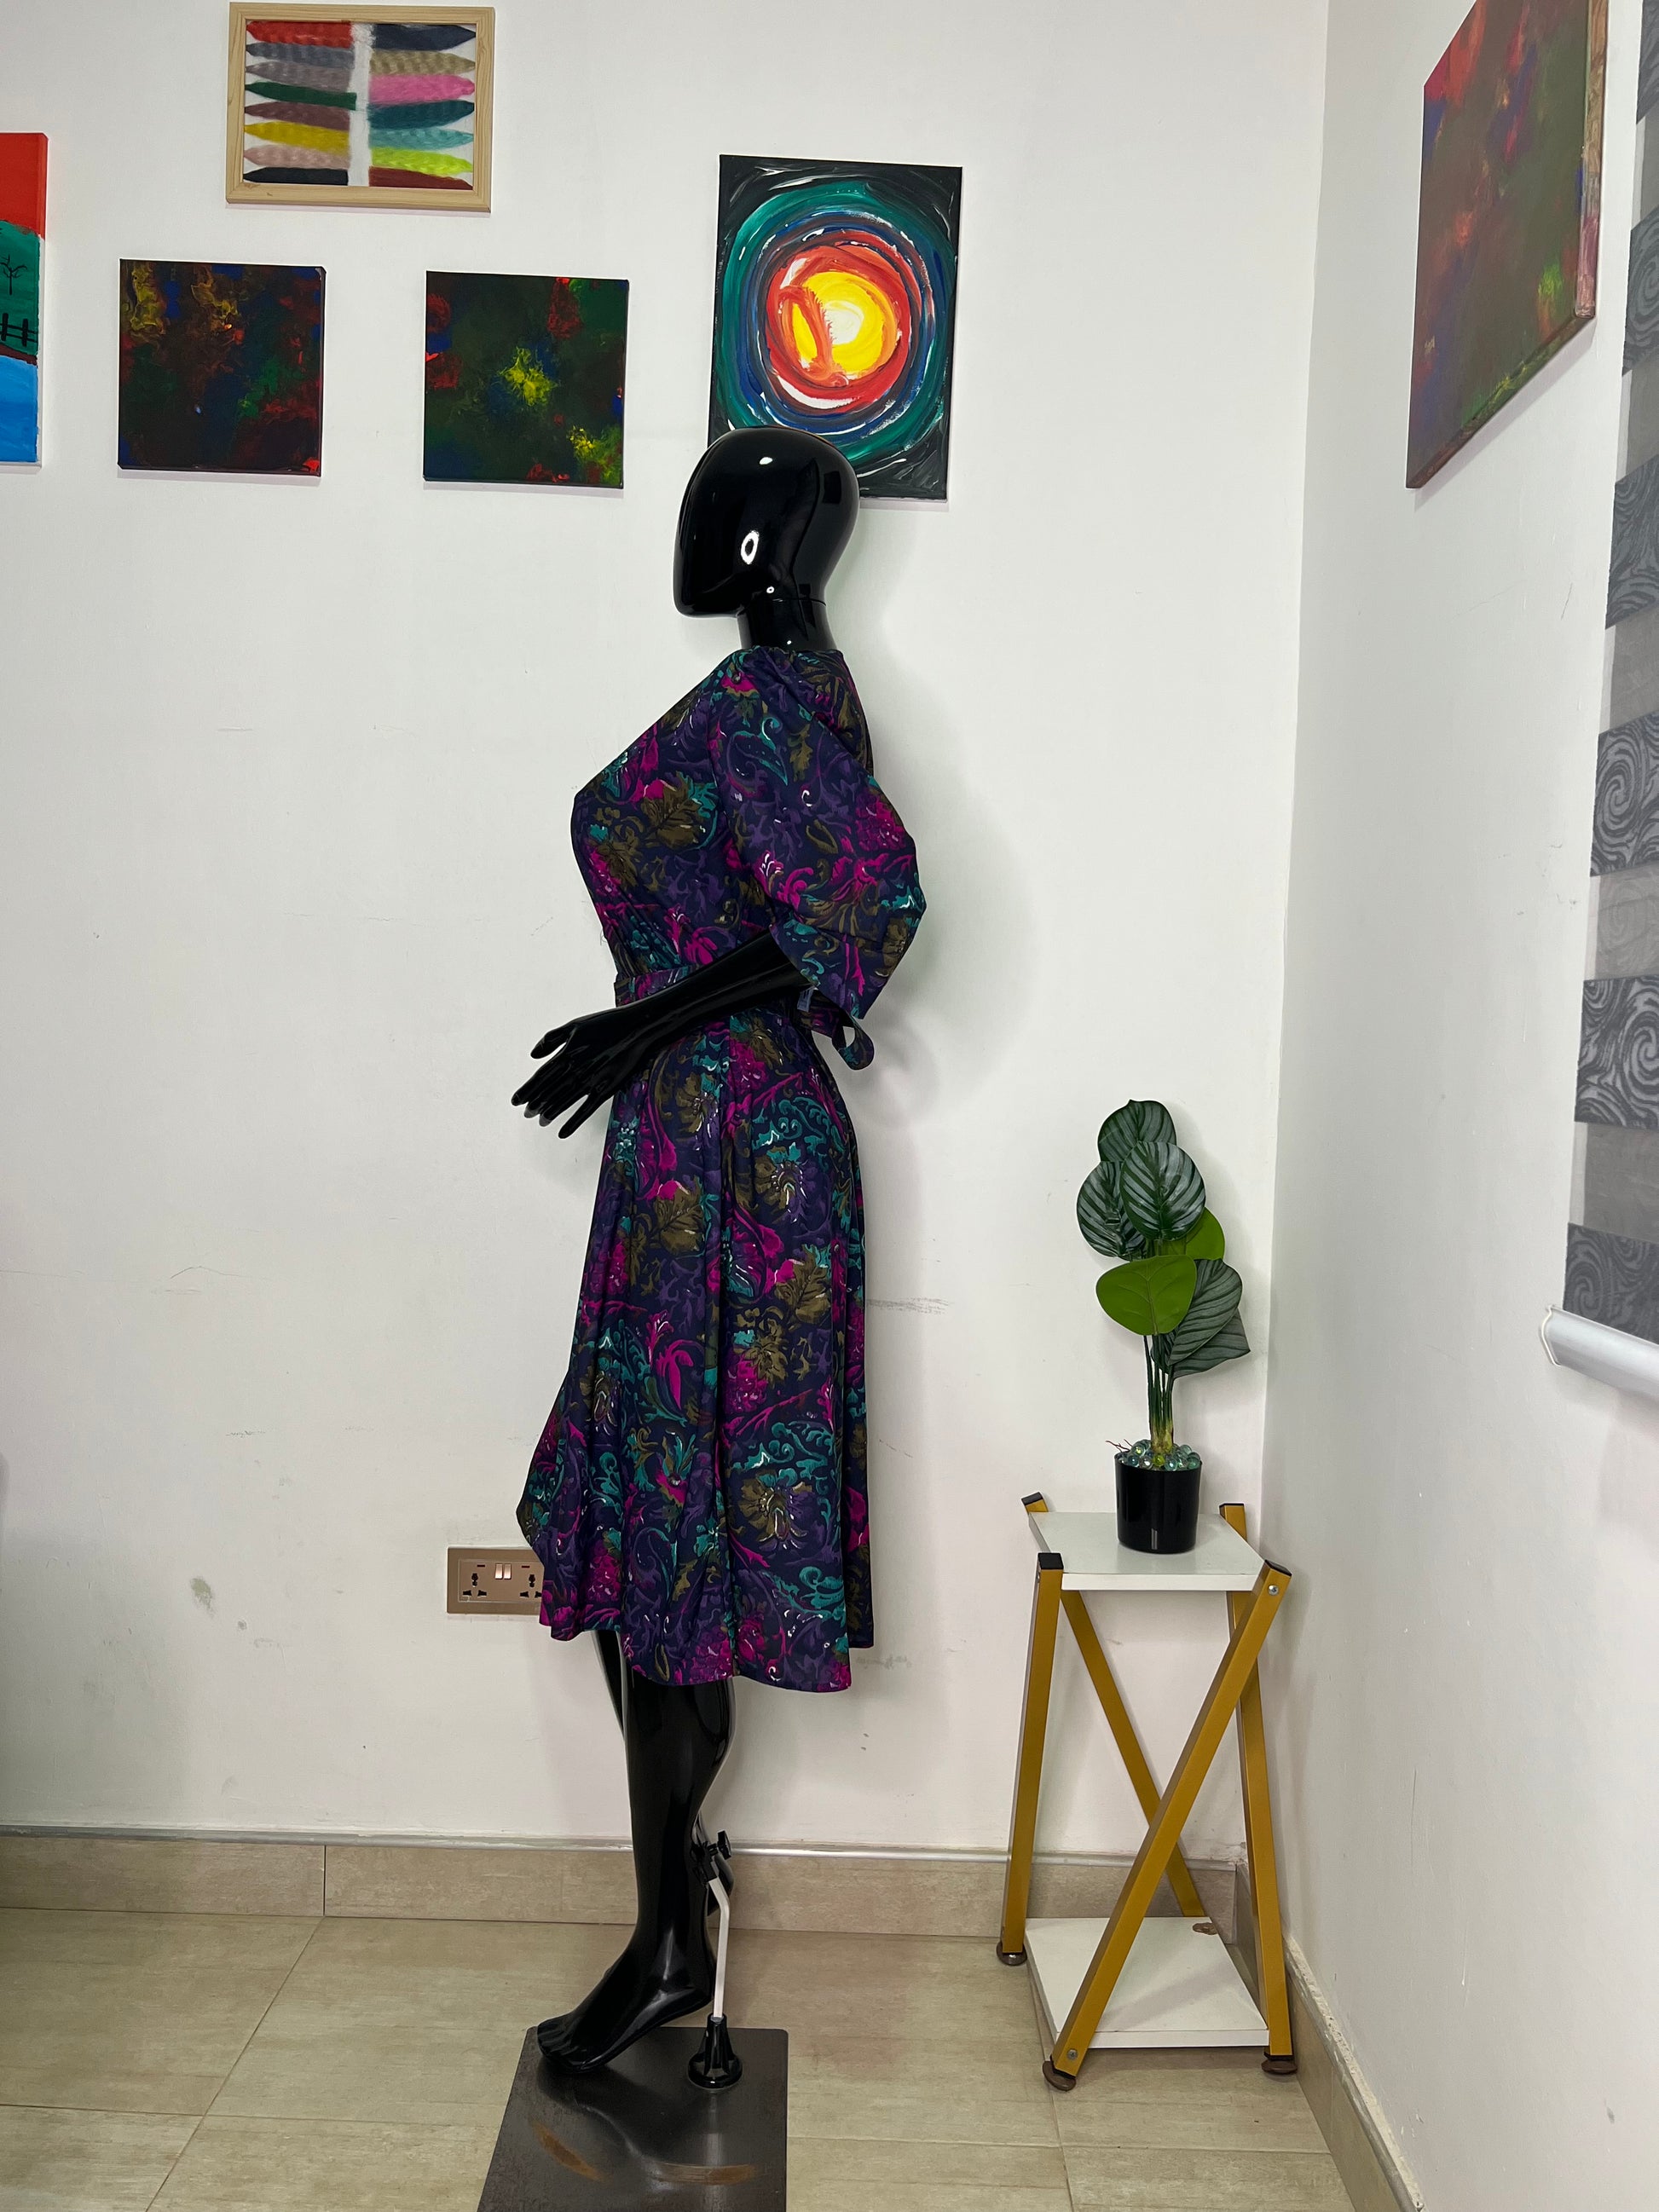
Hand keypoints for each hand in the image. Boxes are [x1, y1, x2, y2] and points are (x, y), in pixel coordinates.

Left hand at [512, 1004, 655, 1137]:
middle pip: (550, 1091)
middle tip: (526, 1114)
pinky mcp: (607, 1089)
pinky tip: (562, 1132)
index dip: (526, 1090)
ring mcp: (591, 1080)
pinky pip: (586, 1109)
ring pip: (565, 1102)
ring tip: (541, 1121)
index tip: (515, 1101)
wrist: (637, 1027)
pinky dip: (573, 1122)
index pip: (540, 1077)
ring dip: (550, 1113)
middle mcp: (576, 1069)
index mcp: (566, 1053)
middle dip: (535, 1104)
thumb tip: (533, 1056)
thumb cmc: (604, 1023)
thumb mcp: (574, 1025)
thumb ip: (550, 1039)